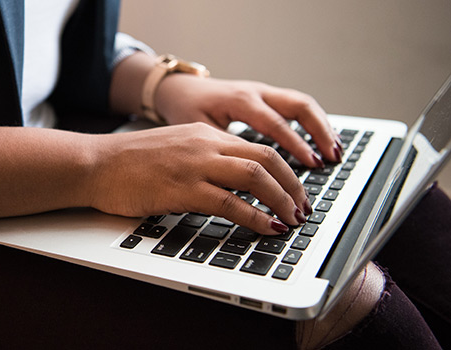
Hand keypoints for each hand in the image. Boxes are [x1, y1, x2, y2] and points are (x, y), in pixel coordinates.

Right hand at [89, 123, 311, 235]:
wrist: (94, 164)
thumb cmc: (127, 163)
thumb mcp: (173, 150)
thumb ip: (203, 159)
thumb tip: (231, 184)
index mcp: (204, 134)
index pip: (259, 148)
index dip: (285, 172)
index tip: (295, 192)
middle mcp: (205, 144)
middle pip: (267, 158)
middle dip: (293, 186)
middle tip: (303, 208)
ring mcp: (194, 166)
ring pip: (255, 177)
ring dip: (282, 200)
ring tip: (292, 219)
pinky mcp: (182, 189)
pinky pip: (230, 203)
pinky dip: (255, 217)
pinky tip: (267, 228)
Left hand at [155, 75, 342, 167]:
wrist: (178, 90)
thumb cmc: (186, 111)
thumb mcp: (200, 131)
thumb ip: (225, 150)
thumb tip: (248, 178)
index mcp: (239, 101)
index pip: (276, 124)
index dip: (296, 145)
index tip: (312, 164)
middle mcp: (256, 93)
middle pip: (299, 106)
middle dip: (319, 132)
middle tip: (332, 158)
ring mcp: (263, 92)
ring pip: (302, 104)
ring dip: (322, 127)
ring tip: (335, 152)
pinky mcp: (266, 96)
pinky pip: (296, 106)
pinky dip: (313, 123)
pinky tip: (323, 141)